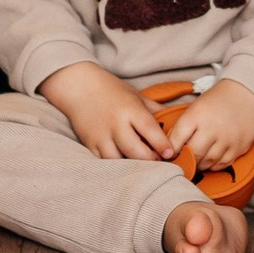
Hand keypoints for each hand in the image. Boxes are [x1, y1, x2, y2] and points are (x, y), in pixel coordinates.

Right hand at [41, 62, 172, 159]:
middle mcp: (116, 123)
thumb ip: (155, 109)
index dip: (161, 144)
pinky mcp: (90, 144)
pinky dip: (116, 166)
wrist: (78, 86)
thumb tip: (175, 120)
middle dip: (150, 160)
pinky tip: (125, 166)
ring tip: (143, 166)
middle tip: (159, 162)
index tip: (170, 153)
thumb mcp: (136, 96)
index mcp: (130, 109)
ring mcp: (101, 136)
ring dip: (133, 166)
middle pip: (135, 151)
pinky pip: (105, 162)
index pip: (149, 130)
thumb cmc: (111, 90)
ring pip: (119, 160)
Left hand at [164, 80, 253, 171]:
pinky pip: (222, 164)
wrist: (245, 95)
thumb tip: (169, 148)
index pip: (178, 138)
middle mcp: (212, 127)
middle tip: (181, 164)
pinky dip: (214, 166)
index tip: (168, 156)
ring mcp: (227, 138)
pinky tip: (210, 161)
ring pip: (208, 161)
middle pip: (193, 153)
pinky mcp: (239, 147)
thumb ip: (183, 126)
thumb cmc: (215, 102)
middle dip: (186, 161)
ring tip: (195, 163)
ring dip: (199, 165)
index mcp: (197, 114)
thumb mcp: (195, 107)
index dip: (171, 150)